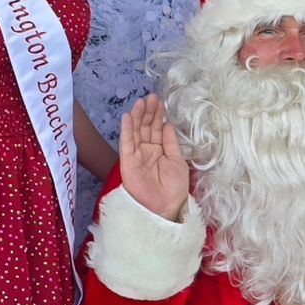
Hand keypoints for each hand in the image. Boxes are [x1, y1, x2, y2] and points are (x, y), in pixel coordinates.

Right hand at [118, 95, 189, 221]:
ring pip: (136, 132)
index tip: (160, 101)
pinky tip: (128, 117)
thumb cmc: (174, 188)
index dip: (158, 115)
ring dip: (137, 116)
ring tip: (141, 102)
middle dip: (148, 112)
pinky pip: (126, 143)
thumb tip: (168, 124)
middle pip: (146, 127)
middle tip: (152, 97)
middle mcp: (147, 151)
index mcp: (160, 150)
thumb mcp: (177, 161)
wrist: (165, 207)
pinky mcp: (128, 162)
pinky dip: (127, 130)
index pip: (157, 129)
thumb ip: (171, 143)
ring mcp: (137, 155)